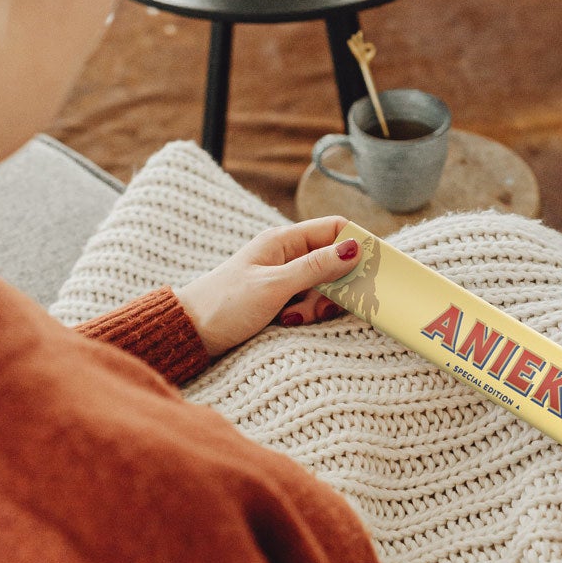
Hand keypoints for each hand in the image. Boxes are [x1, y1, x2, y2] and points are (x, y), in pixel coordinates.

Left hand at [175, 217, 359, 357]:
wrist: (189, 333)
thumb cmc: (225, 305)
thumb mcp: (275, 286)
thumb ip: (316, 268)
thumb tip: (354, 248)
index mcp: (283, 241)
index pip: (333, 229)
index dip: (356, 243)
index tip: (373, 266)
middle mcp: (286, 255)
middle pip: (332, 260)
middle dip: (337, 284)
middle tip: (327, 304)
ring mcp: (283, 278)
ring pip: (323, 286)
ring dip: (318, 304)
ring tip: (294, 317)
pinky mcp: (279, 300)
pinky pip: (308, 303)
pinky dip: (306, 314)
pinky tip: (288, 322)